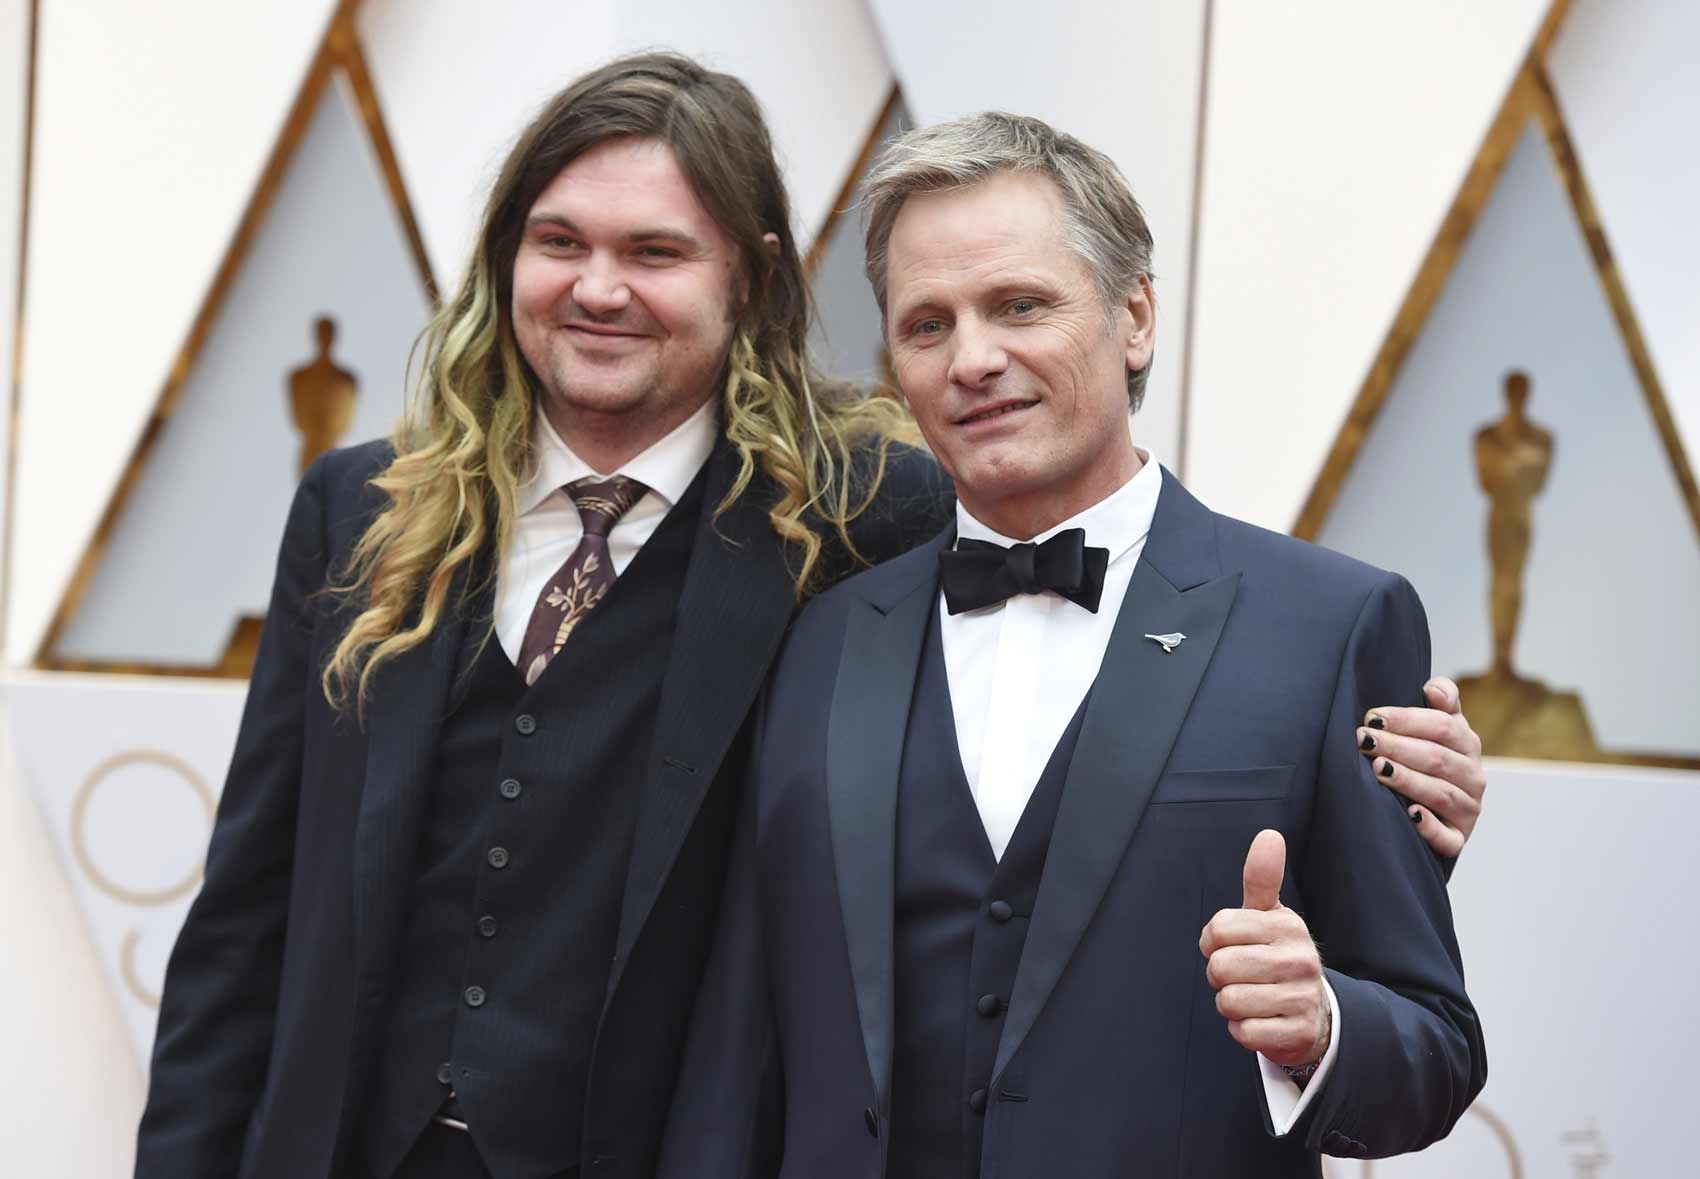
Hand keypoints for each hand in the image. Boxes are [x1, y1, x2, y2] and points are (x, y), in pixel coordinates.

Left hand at [1198, 830, 1329, 1068]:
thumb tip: (1269, 835)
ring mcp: (1302, 998)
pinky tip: (1262, 1021)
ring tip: (1252, 997)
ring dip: (1230, 1004)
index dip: (1212, 941)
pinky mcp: (1299, 1034)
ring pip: (1229, 1001)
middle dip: (1219, 976)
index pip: (1218, 928)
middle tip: (1241, 976)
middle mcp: (1300, 959)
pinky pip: (1243, 1032)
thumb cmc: (1277, 956)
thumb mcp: (1269, 916)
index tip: (1230, 945)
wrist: (1313, 1012)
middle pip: (1219, 967)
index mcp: (1287, 925)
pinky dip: (1243, 1030)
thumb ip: (1261, 878)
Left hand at [1357, 676, 1484, 856]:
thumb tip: (1434, 689)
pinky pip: (1447, 837)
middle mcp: (1473, 777)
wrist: (1434, 813)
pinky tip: (1410, 815)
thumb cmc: (1427, 761)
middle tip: (1364, 740)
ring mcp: (1467, 811)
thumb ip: (1442, 704)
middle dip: (1398, 747)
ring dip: (1408, 780)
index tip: (1372, 717)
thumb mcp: (1437, 729)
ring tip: (1379, 769)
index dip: (1407, 720)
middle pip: (1437, 758)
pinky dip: (1430, 826)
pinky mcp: (1457, 840)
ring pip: (1440, 793)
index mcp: (1467, 745)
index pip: (1443, 727)